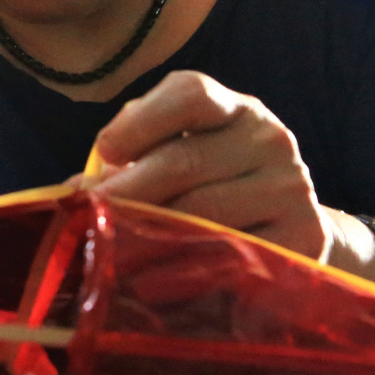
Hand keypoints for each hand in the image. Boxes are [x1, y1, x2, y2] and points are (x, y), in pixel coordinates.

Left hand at [87, 70, 360, 266]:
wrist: (293, 230)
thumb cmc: (214, 189)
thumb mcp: (181, 157)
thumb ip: (132, 160)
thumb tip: (71, 191)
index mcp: (233, 108)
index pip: (191, 94)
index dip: (140, 121)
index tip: (104, 151)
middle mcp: (267, 137)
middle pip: (185, 159)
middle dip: (128, 191)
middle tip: (89, 216)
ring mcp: (290, 185)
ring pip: (205, 211)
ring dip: (150, 234)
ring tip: (112, 251)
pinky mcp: (303, 235)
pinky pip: (235, 255)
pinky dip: (188, 270)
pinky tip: (157, 280)